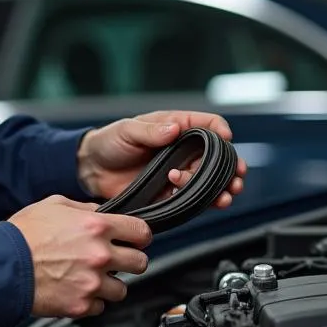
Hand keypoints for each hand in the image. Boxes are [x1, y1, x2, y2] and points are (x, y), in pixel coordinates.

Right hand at [8, 195, 151, 318]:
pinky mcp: (81, 305)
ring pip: (122, 290)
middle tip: (115, 260)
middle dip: (130, 260)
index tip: (135, 239)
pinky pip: (99, 307)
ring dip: (109, 284)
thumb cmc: (23, 234)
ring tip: (89, 277)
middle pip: (140, 263)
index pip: (142, 232)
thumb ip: (84, 208)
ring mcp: (92, 283)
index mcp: (96, 227)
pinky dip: (90, 300)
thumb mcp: (53, 205)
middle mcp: (100, 255)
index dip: (140, 235)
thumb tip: (100, 211)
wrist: (2, 265)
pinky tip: (75, 289)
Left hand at [76, 111, 246, 208]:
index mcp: (174, 128)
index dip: (220, 130)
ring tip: (224, 195)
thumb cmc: (109, 142)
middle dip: (230, 167)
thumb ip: (150, 131)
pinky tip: (205, 202)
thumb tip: (173, 128)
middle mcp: (181, 150)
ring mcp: (178, 172)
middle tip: (235, 177)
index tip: (226, 138)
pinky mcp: (170, 193)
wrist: (90, 170)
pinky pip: (193, 198)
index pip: (207, 124)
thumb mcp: (127, 131)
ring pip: (209, 180)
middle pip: (217, 157)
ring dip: (221, 188)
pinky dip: (204, 202)